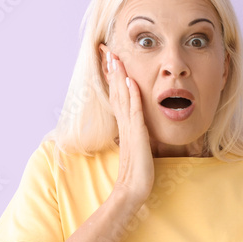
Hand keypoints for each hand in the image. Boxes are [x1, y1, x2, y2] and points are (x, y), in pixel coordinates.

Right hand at [107, 51, 153, 201]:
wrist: (131, 192)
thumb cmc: (136, 173)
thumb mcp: (136, 148)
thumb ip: (135, 135)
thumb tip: (136, 127)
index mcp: (124, 125)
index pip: (117, 96)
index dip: (113, 78)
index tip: (109, 60)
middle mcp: (124, 124)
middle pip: (116, 91)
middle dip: (112, 70)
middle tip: (106, 49)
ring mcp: (129, 129)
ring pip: (122, 97)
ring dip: (119, 76)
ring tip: (115, 57)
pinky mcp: (137, 136)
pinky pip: (134, 112)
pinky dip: (132, 96)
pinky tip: (130, 82)